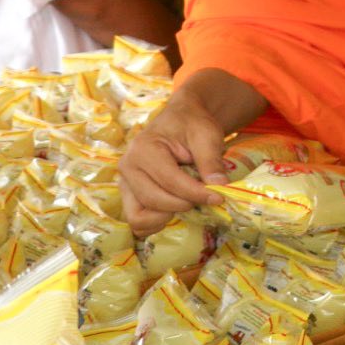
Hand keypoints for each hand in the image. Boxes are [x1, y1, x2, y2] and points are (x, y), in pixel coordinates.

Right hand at [119, 94, 228, 235]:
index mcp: (144, 148)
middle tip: (206, 198)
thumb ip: (211, 161)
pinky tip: (176, 210)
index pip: (170, 181)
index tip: (219, 197)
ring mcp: (125, 183)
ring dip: (167, 216)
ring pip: (140, 216)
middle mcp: (128, 167)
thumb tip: (219, 187)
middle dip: (184, 204)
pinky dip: (156, 223)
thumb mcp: (207, 135)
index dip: (196, 193)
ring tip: (189, 202)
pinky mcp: (129, 195)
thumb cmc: (192, 125)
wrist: (180, 121)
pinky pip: (137, 220)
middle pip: (154, 200)